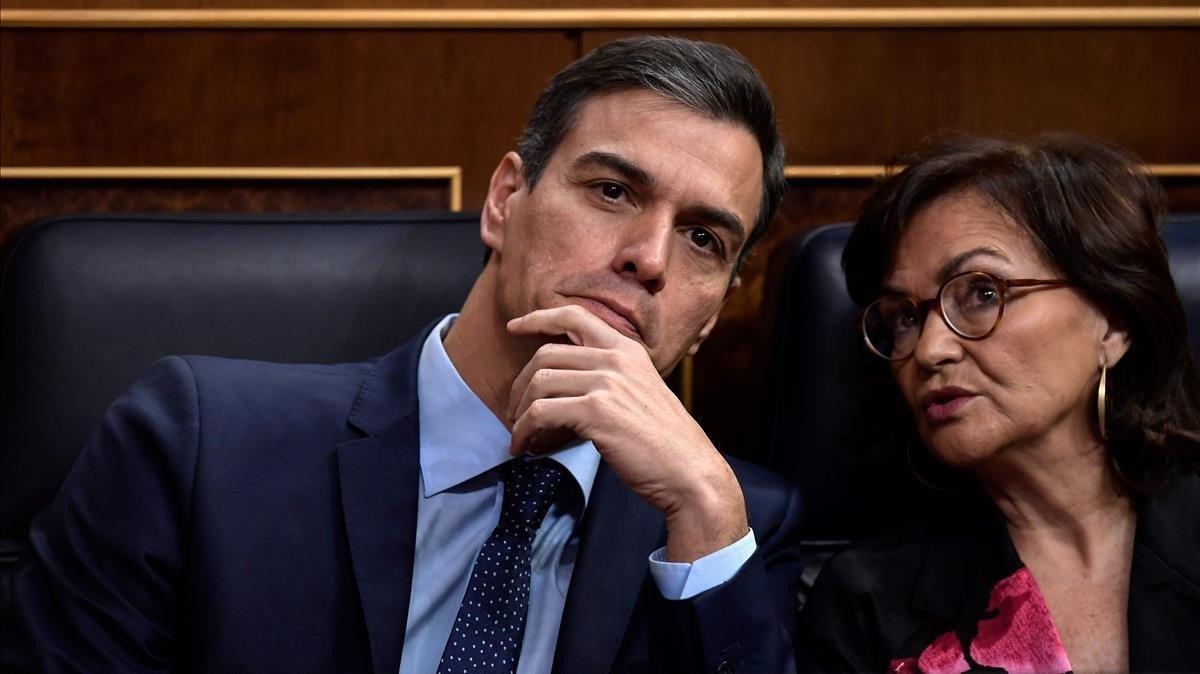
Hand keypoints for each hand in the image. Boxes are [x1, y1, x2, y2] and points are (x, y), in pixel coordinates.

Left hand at [506, 305, 747, 561]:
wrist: (688, 471)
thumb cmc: (663, 442)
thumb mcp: (640, 392)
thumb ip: (609, 378)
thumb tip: (563, 384)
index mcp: (627, 349)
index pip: (574, 316)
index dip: (538, 318)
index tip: (514, 327)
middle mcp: (616, 358)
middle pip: (546, 355)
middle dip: (520, 384)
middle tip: (514, 411)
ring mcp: (606, 382)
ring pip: (539, 383)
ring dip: (519, 412)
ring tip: (519, 434)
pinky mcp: (596, 411)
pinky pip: (540, 413)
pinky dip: (524, 431)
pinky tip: (524, 447)